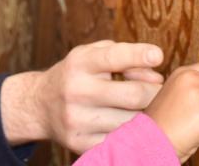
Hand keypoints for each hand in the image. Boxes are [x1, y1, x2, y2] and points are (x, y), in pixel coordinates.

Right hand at [0, 40, 163, 151]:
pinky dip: (131, 133)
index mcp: (80, 63)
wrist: (39, 105)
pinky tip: (131, 125)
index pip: (113, 57)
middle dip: (154, 92)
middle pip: (132, 95)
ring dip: (146, 115)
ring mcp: (77, 120)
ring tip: (144, 107)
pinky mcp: (80, 144)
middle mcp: (76, 90)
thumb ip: (125, 56)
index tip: (157, 55)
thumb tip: (156, 76)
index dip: (138, 55)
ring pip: (131, 122)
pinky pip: (120, 141)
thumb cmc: (77, 74)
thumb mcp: (93, 54)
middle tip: (159, 91)